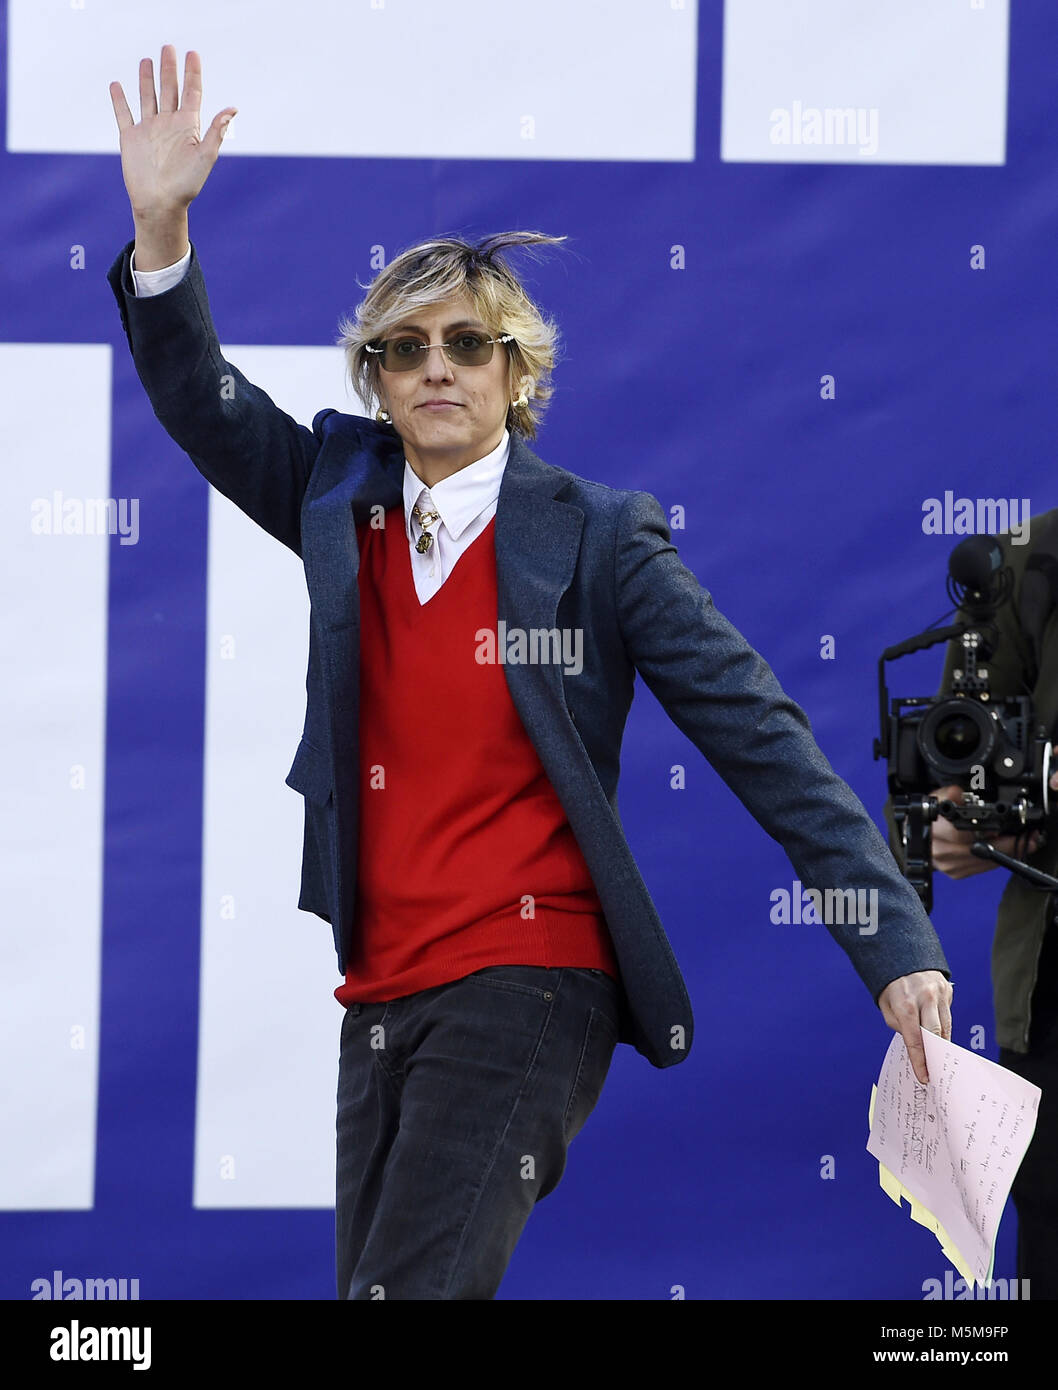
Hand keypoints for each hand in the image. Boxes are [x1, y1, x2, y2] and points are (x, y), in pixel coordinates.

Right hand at [109, 46, 235, 217]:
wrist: (160, 204)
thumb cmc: (186, 185)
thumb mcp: (205, 156)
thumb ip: (216, 131)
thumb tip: (232, 110)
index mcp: (188, 127)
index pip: (192, 93)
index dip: (193, 73)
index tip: (193, 53)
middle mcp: (169, 125)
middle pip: (170, 89)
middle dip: (170, 69)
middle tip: (169, 47)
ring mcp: (149, 130)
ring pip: (148, 97)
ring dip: (147, 79)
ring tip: (147, 60)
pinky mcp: (131, 139)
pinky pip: (124, 114)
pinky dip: (119, 100)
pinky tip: (117, 85)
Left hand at [878, 970, 952, 1084]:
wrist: (903, 952)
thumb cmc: (891, 984)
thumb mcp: (886, 1004)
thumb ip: (898, 1024)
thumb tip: (914, 1042)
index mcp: (905, 1002)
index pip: (915, 1038)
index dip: (919, 1060)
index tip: (923, 1076)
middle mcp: (925, 997)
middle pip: (935, 1034)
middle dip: (935, 1057)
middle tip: (935, 1074)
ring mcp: (939, 993)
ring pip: (945, 1026)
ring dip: (942, 1045)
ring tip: (939, 1060)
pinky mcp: (948, 990)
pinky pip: (947, 1015)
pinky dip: (944, 1028)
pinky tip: (941, 1039)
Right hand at [930, 782, 1041, 878]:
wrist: (915, 838)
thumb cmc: (927, 818)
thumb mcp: (934, 799)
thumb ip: (948, 793)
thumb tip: (957, 793)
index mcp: (937, 832)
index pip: (966, 834)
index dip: (990, 832)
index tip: (1007, 828)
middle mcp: (943, 851)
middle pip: (982, 850)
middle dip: (1005, 844)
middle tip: (1022, 837)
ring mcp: (950, 865)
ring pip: (985, 861)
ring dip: (1003, 852)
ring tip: (1016, 842)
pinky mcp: (956, 873)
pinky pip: (981, 868)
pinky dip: (993, 859)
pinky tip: (999, 850)